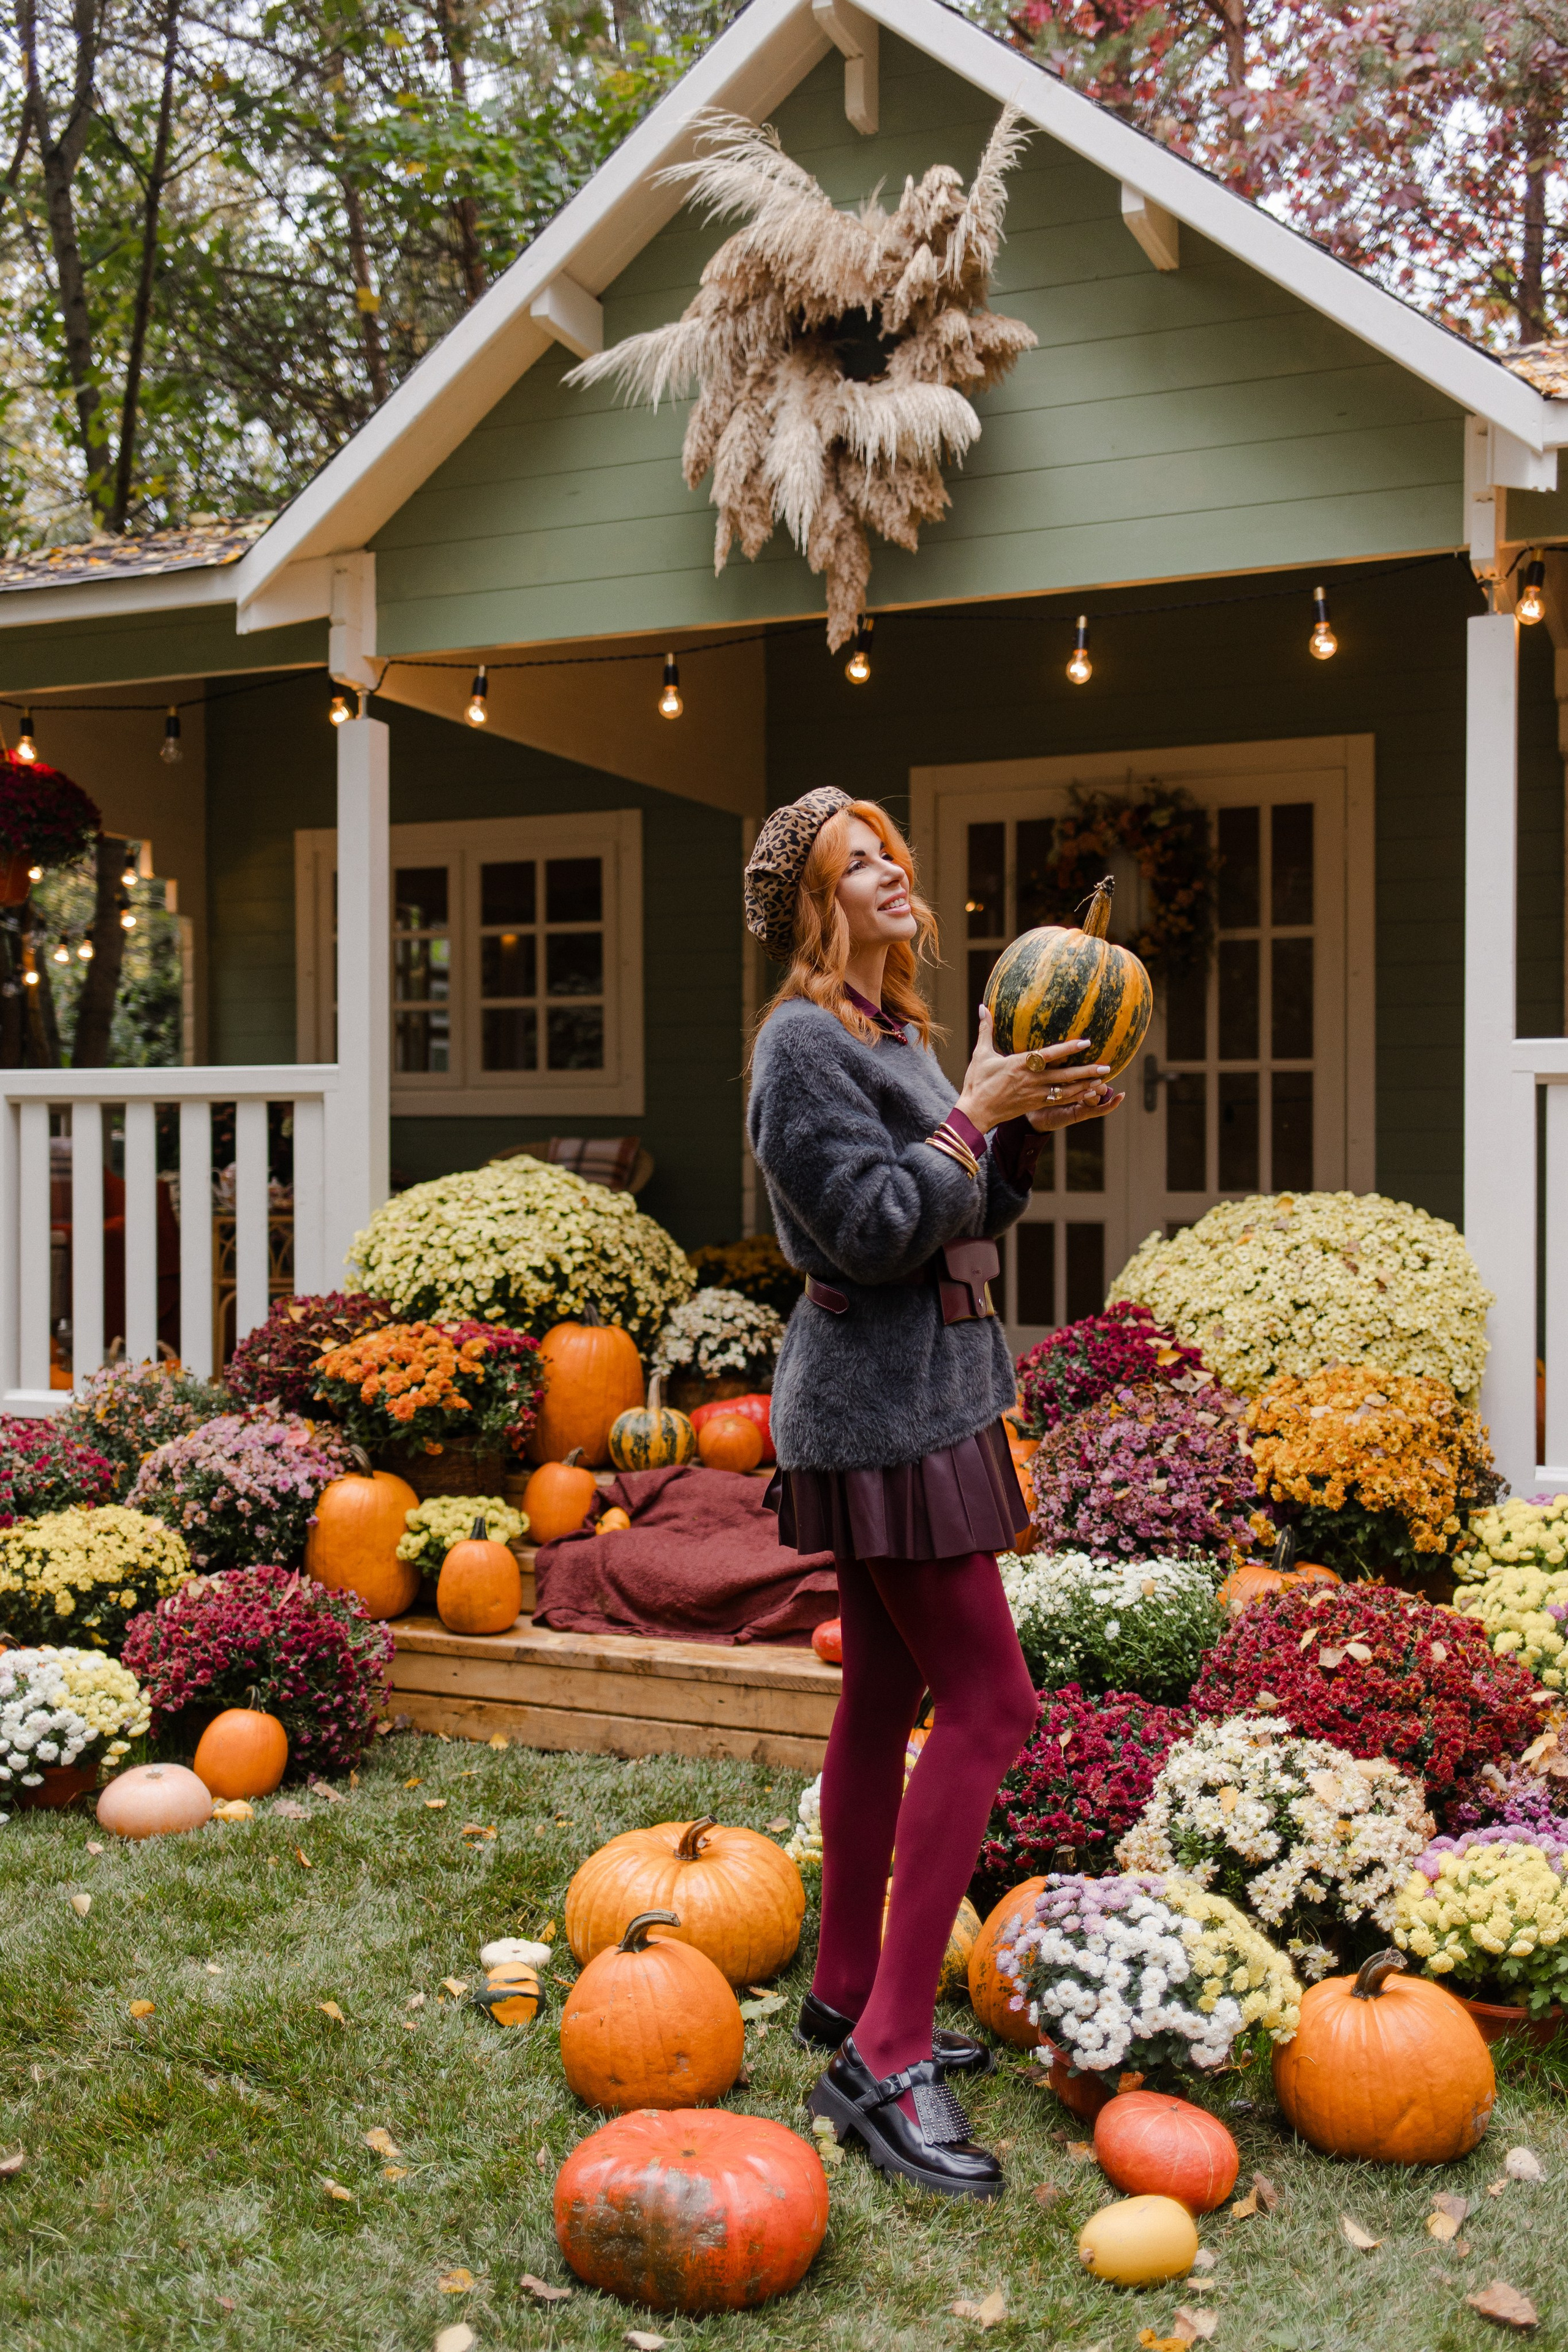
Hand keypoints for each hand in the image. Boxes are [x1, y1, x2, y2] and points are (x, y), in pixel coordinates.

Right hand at [953, 1006, 1111, 1132]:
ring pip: (1065, 1090)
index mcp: (1019, 1064)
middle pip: (1064, 1075)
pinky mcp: (1034, 1105)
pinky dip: (1075, 1097)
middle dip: (1086, 1071)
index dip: (1069, 1048)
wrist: (975, 1112)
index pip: (1049, 1054)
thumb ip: (985, 1029)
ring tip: (1103, 1081)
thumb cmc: (977, 1082)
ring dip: (1085, 1085)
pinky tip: (1088, 1094)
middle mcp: (1030, 1079)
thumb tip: (982, 1007)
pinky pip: (1059, 1101)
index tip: (1086, 1041)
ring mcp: (1034, 1094)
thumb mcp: (980, 1054)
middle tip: (1106, 1066)